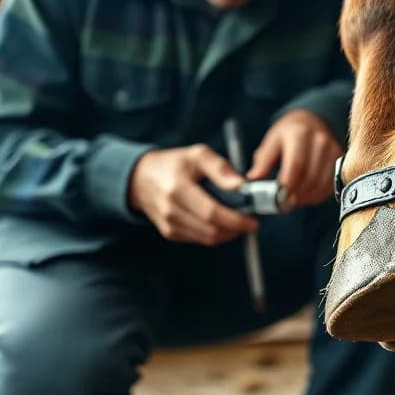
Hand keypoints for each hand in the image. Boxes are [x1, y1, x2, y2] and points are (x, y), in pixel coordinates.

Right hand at [129, 144, 258, 244]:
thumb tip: (241, 185)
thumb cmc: (175, 164)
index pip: (211, 213)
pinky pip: (200, 239)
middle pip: (212, 231)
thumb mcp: (198, 154)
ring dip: (228, 233)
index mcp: (178, 189)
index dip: (236, 220)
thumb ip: (220, 168)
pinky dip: (215, 233)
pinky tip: (221, 221)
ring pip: (208, 239)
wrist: (141, 178)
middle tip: (250, 220)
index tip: (253, 220)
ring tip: (238, 219)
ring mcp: (169, 225)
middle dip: (236, 229)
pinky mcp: (170, 233)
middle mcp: (171, 210)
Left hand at [247, 109, 343, 206]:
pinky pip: (330, 184)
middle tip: (284, 203)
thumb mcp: (272, 142)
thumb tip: (253, 178)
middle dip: (296, 194)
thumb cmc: (289, 134)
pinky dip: (317, 195)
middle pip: (310, 176)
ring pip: (321, 183)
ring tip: (294, 200)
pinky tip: (306, 195)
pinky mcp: (340, 160)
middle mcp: (320, 141)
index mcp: (299, 134)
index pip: (296, 165)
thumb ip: (263, 161)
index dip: (288, 185)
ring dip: (307, 197)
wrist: (312, 121)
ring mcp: (333, 150)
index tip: (278, 197)